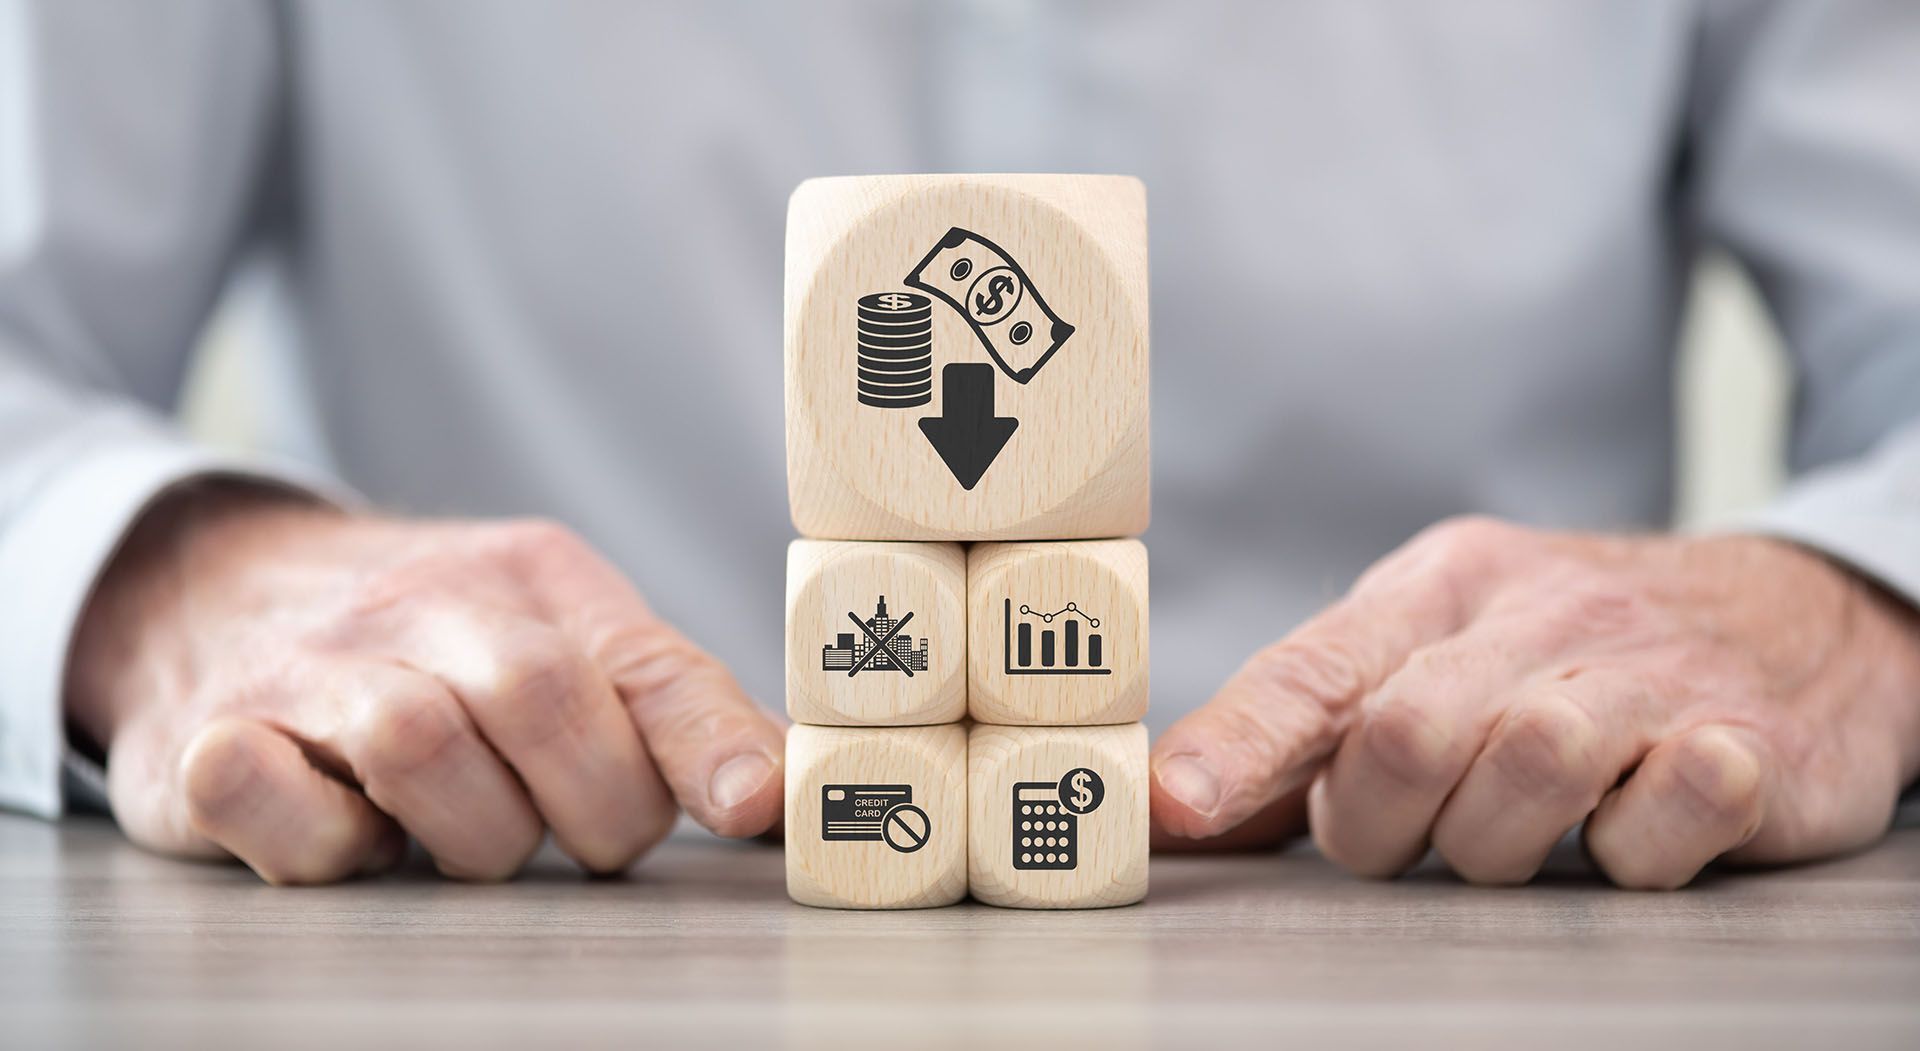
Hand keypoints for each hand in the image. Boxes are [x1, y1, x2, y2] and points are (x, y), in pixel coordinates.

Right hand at [67, 485, 784, 883]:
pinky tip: (349, 834)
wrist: (217, 577)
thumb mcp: (555, 631)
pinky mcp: (204, 734)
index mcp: (534, 580)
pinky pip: (262, 792)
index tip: (751, 808)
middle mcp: (422, 606)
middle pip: (538, 699)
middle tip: (582, 838)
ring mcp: (308, 666)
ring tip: (463, 835)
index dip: (706, 740)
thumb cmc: (426, 636)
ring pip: (416, 744)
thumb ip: (664, 706)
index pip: (645, 659)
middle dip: (588, 806)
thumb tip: (781, 785)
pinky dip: (319, 841)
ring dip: (467, 833)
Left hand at [1151, 517, 1919, 887]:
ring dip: (1503, 839)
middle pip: (1406, 729)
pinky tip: (1637, 822)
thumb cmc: (1575, 650)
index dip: (1238, 744)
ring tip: (1527, 830)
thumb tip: (1174, 812)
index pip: (1317, 668)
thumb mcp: (1437, 649)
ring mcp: (1650, 673)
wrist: (1800, 614)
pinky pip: (1674, 811)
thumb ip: (1312, 736)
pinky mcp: (1751, 740)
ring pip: (1531, 763)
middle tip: (1414, 837)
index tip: (1175, 808)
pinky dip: (1640, 847)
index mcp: (1441, 587)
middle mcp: (1540, 616)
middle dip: (1380, 820)